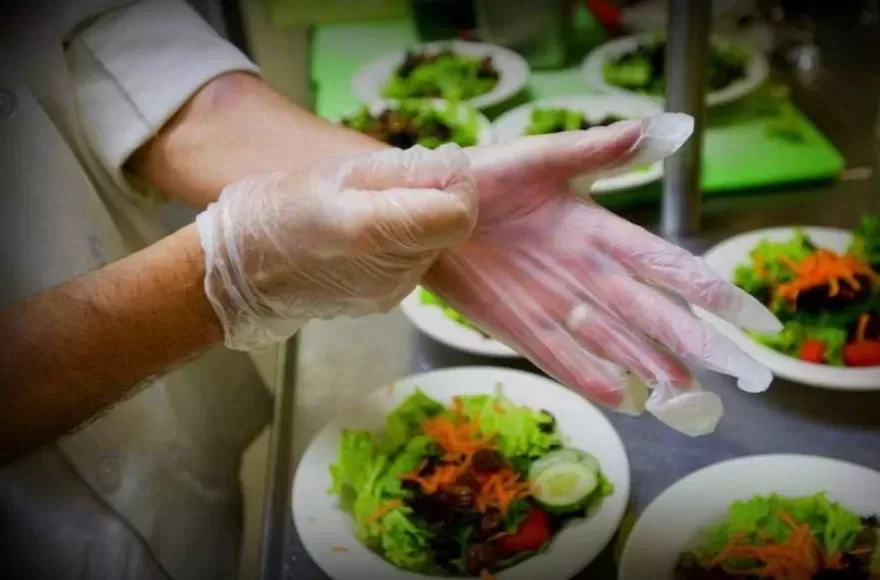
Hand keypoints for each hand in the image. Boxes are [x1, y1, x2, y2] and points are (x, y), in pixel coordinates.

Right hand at [196, 145, 476, 349]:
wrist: (241, 274)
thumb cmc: (275, 210)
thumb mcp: (333, 173)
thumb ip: (399, 171)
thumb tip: (452, 168)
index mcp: (371, 231)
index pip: (456, 215)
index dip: (456, 187)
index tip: (437, 170)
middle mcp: (390, 272)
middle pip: (448, 229)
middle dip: (434, 201)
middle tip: (391, 185)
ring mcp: (390, 294)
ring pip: (433, 247)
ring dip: (417, 222)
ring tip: (370, 209)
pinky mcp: (385, 303)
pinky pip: (413, 264)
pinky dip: (402, 244)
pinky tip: (365, 236)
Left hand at [424, 114, 781, 435]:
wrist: (428, 206)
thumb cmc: (487, 176)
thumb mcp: (545, 158)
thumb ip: (603, 150)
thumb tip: (674, 128)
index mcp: (599, 232)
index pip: (667, 265)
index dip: (712, 292)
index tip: (755, 320)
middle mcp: (587, 275)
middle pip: (652, 315)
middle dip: (696, 344)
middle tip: (742, 376)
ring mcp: (555, 304)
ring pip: (615, 342)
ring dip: (651, 368)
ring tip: (689, 399)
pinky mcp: (518, 325)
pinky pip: (560, 356)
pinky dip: (589, 376)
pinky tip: (623, 398)